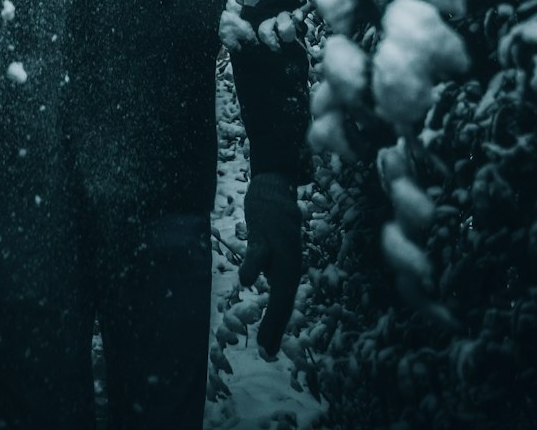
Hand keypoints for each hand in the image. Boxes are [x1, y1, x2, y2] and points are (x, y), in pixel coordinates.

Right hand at [239, 171, 302, 357]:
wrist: (274, 186)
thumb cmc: (271, 221)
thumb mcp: (273, 247)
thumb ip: (266, 264)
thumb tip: (254, 282)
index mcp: (289, 268)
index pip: (285, 302)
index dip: (276, 326)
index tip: (267, 350)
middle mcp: (290, 261)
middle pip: (286, 298)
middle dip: (277, 325)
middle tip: (266, 350)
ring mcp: (282, 247)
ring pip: (282, 281)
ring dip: (276, 307)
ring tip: (266, 327)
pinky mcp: (267, 232)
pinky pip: (260, 251)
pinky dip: (255, 266)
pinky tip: (247, 280)